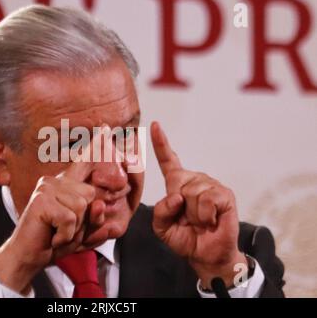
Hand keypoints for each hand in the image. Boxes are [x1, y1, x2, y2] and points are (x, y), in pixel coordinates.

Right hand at [0, 135, 108, 293]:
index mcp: (66, 185)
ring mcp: (47, 188)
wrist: (28, 256)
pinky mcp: (42, 200)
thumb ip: (95, 218)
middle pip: (91, 196)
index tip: (106, 127)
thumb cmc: (55, 241)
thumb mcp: (82, 231)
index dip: (96, 146)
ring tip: (58, 232)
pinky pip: (70, 219)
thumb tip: (101, 204)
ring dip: (74, 230)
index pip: (83, 162)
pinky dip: (66, 235)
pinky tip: (53, 236)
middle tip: (65, 230)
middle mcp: (55, 181)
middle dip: (84, 221)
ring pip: (82, 207)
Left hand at [150, 121, 246, 288]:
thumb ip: (161, 211)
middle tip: (188, 219)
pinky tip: (211, 220)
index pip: (168, 160)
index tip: (154, 125)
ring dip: (193, 214)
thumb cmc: (184, 237)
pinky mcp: (224, 194)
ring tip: (200, 221)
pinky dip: (205, 215)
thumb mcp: (162, 227)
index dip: (161, 143)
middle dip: (178, 206)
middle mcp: (194, 180)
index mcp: (177, 184)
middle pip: (177, 183)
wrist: (205, 254)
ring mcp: (210, 185)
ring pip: (192, 192)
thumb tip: (177, 196)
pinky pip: (207, 199)